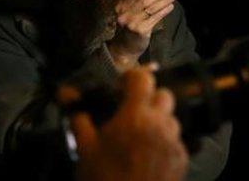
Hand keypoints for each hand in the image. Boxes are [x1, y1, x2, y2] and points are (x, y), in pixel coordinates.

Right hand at [70, 67, 187, 180]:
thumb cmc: (103, 179)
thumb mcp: (85, 148)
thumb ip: (79, 117)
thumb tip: (66, 93)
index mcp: (135, 116)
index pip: (142, 78)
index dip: (132, 78)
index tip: (122, 86)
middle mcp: (159, 123)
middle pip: (163, 95)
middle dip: (148, 99)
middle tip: (131, 112)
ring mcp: (174, 141)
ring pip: (171, 118)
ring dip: (158, 121)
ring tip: (139, 136)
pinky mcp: (182, 158)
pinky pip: (176, 140)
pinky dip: (164, 141)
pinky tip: (149, 154)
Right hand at [108, 0, 174, 70]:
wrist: (125, 47)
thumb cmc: (131, 26)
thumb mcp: (129, 12)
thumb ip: (138, 1)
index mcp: (121, 5)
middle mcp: (124, 13)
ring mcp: (132, 22)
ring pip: (151, 7)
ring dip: (164, 1)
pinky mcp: (140, 30)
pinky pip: (155, 17)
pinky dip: (164, 11)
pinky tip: (170, 7)